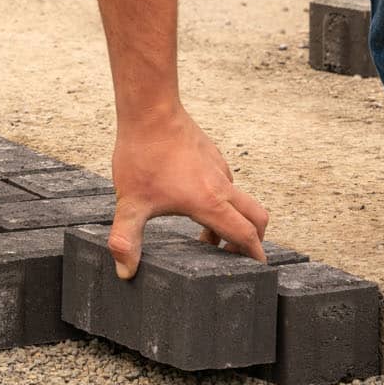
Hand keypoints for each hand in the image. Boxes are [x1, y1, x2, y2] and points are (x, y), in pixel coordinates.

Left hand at [106, 104, 270, 277]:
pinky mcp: (212, 155)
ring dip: (232, 220)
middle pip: (256, 217)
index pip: (245, 235)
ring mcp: (219, 168)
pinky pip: (226, 183)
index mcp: (209, 202)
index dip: (254, 256)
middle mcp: (221, 186)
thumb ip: (126, 240)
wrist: (149, 112)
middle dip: (253, 240)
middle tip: (232, 257)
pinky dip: (221, 200)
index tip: (257, 272)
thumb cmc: (141, 156)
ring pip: (240, 200)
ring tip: (204, 235)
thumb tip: (125, 272)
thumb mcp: (130, 204)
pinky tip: (193, 201)